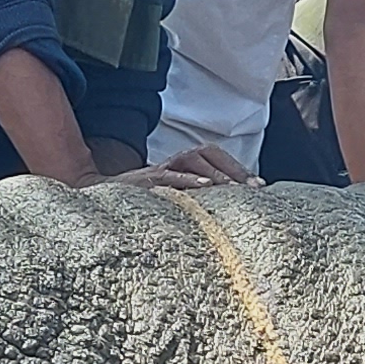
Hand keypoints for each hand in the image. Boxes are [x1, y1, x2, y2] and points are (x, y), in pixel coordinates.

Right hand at [100, 138, 253, 190]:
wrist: (104, 200)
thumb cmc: (143, 204)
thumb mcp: (174, 200)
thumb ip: (196, 201)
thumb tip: (229, 211)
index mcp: (183, 166)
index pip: (216, 157)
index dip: (239, 168)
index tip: (260, 187)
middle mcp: (174, 163)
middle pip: (208, 152)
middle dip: (233, 168)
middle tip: (253, 187)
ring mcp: (161, 169)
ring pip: (192, 159)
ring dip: (215, 173)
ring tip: (233, 188)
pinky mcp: (147, 180)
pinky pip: (169, 175)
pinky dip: (188, 180)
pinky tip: (205, 188)